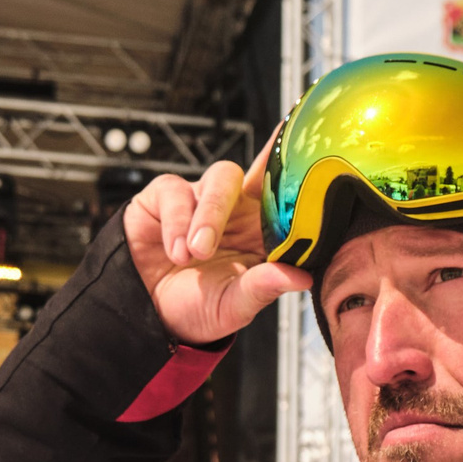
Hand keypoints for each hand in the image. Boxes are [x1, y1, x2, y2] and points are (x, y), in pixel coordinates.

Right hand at [122, 145, 310, 345]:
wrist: (150, 318)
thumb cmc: (197, 308)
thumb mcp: (233, 307)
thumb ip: (263, 289)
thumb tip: (302, 278)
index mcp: (260, 229)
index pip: (284, 191)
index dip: (298, 164)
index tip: (313, 143)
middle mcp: (234, 208)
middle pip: (251, 176)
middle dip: (228, 207)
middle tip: (206, 250)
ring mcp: (201, 199)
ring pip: (217, 179)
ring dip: (205, 217)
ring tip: (192, 255)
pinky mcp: (166, 197)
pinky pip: (175, 190)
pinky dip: (175, 222)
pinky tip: (175, 251)